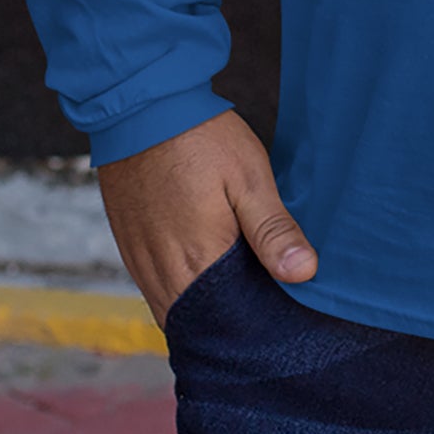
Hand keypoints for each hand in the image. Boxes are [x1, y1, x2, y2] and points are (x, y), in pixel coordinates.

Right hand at [96, 109, 318, 328]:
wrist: (141, 106)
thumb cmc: (200, 138)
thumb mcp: (249, 177)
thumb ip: (272, 230)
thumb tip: (304, 272)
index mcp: (197, 263)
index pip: (227, 324)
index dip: (253, 327)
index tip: (279, 318)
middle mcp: (162, 274)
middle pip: (200, 324)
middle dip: (229, 323)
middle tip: (263, 308)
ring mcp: (141, 262)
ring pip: (175, 310)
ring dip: (204, 309)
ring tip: (238, 296)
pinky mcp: (129, 247)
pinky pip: (157, 289)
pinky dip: (182, 291)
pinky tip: (205, 275)